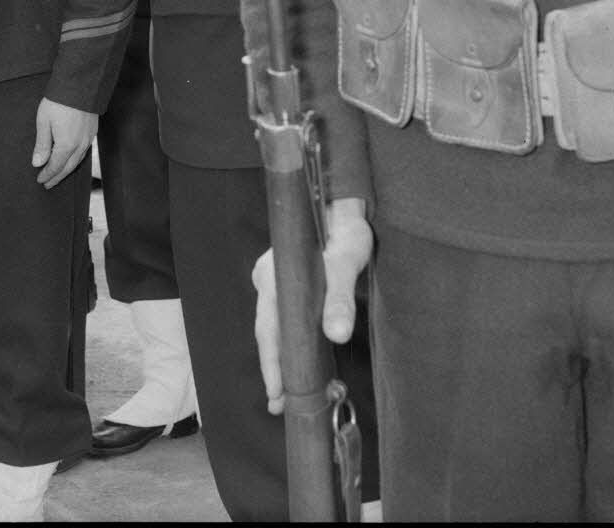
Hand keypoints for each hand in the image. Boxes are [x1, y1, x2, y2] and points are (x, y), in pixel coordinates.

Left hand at [32, 98, 97, 188]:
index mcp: (66, 145)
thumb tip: (37, 163)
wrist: (81, 85)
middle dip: (57, 177)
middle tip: (48, 184)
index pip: (56, 166)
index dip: (47, 174)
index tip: (40, 180)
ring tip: (58, 174)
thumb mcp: (44, 121)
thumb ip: (42, 144)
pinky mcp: (93, 131)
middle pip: (68, 167)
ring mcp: (88, 138)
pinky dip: (76, 160)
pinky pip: (84, 152)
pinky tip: (71, 158)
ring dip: (67, 170)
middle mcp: (80, 145)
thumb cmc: (58, 102)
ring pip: (78, 161)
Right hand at [252, 197, 372, 415]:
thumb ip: (341, 298)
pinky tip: (294, 359)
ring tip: (286, 392)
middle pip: (266, 332)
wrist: (342, 207)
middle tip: (278, 406)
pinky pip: (278, 317)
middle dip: (273, 369)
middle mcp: (266, 277)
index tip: (276, 394)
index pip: (269, 329)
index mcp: (274, 275)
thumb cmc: (345, 232)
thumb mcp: (347, 262)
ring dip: (278, 357)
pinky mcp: (280, 281)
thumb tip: (337, 335)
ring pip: (271, 325)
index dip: (271, 364)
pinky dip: (285, 341)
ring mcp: (271, 279)